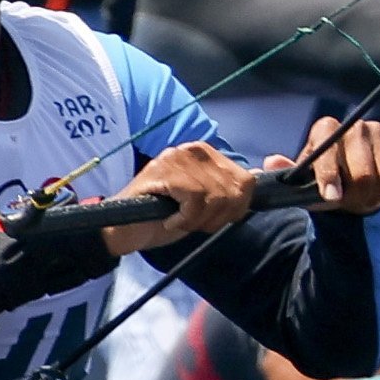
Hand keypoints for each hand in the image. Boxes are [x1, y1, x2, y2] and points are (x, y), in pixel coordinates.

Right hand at [102, 141, 252, 255]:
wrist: (122, 229)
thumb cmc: (162, 217)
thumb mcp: (205, 206)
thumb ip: (228, 193)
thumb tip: (256, 177)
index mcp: (206, 155)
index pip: (245, 181)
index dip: (235, 208)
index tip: (213, 220)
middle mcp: (194, 149)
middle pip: (234, 191)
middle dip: (218, 217)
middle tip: (192, 223)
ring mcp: (178, 157)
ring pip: (216, 197)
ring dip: (200, 221)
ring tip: (180, 221)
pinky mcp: (166, 170)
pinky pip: (196, 201)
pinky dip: (186, 220)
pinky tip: (170, 220)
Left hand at [269, 117, 379, 214]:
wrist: (355, 180)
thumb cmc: (325, 181)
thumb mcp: (303, 181)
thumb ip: (288, 173)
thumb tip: (271, 161)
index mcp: (325, 128)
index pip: (328, 151)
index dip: (330, 176)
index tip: (332, 197)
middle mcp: (354, 125)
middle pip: (364, 172)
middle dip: (359, 195)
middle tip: (354, 203)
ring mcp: (379, 129)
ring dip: (379, 193)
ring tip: (368, 194)